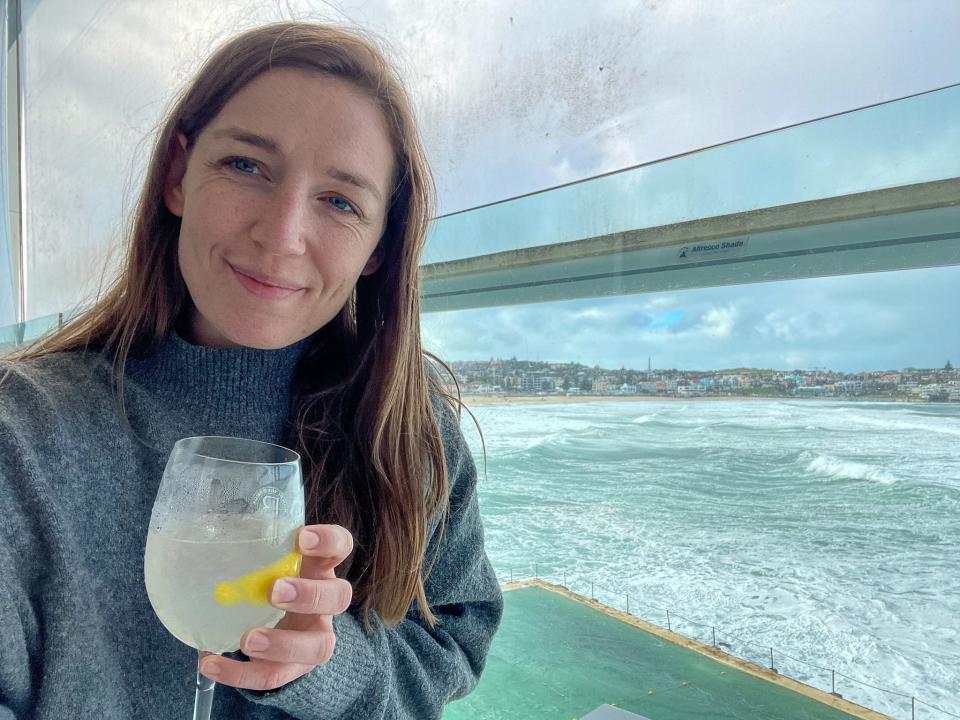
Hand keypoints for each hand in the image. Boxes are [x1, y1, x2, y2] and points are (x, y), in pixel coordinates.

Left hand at [200, 525, 353, 690]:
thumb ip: (252, 548)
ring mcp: (316, 638)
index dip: (328, 541)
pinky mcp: (296, 669)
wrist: (277, 628)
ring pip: (318, 647)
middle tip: (275, 591)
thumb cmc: (267, 581)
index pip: (341, 546)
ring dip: (283, 644)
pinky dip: (240, 673)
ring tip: (248, 641)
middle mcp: (327, 603)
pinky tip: (209, 663)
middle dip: (309, 595)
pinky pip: (273, 675)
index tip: (301, 538)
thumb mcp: (266, 561)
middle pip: (339, 597)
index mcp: (321, 567)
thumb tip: (210, 529)